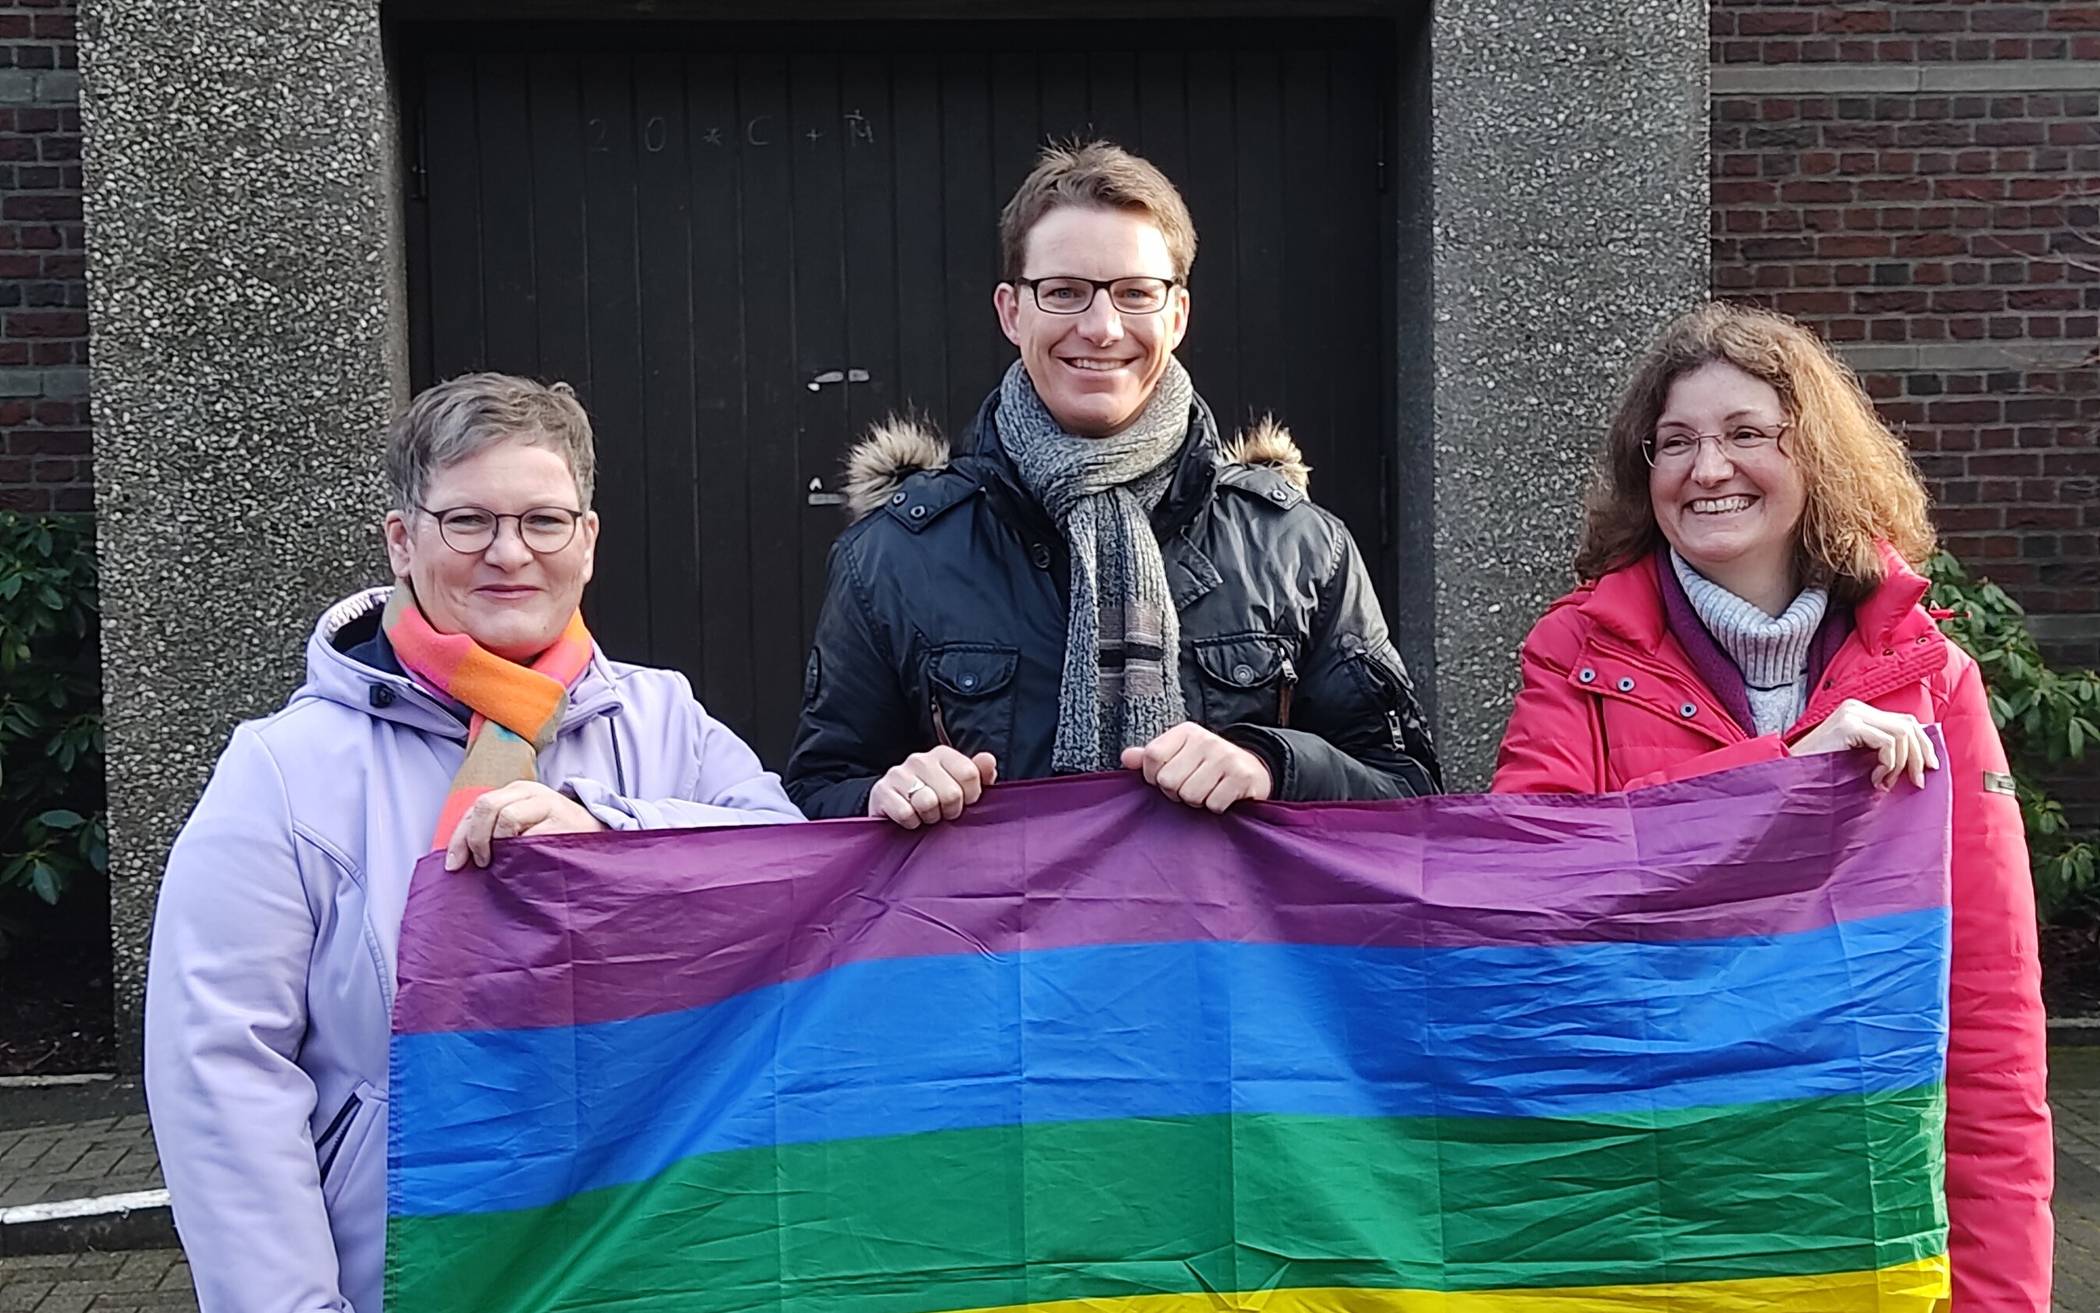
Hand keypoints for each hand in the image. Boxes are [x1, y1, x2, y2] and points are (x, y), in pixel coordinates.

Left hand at [443, 781, 604, 869]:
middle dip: (475, 838)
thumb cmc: (554, 835)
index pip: (476, 808)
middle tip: (481, 863)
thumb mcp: (523, 824)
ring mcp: (548, 804)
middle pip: (486, 806)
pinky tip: (523, 864)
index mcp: (516, 791)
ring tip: (504, 863)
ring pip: (506, 818)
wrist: (598, 835)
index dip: (459, 837)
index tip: (454, 864)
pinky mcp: (562, 821)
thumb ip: (495, 829)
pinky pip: (530, 839)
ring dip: (499, 845)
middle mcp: (530, 792)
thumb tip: (460, 855)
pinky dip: (520, 854)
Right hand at [868, 747, 998, 828]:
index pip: (969, 773)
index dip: (972, 796)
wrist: (893, 810)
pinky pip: (906, 814)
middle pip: (951, 793)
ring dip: (930, 817)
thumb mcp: (960, 786)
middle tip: (943, 812)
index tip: (965, 802)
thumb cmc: (934, 799)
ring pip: (928, 803)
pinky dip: (911, 823)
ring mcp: (898, 774)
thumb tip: (989, 760)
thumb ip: (979, 774)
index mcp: (942, 754)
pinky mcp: (881, 792)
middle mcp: (919, 759)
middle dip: (950, 810)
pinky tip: (910, 818)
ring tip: (926, 814)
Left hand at [1119, 722, 1272, 812]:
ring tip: (1206, 791)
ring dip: (1197, 802)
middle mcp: (1206, 740)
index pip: (1152, 756)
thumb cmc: (1207, 765)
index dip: (1153, 776)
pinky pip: (1213, 804)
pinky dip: (1216, 807)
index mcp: (1186, 732)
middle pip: (1168, 780)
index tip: (1165, 779)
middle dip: (1176, 793)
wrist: (1253, 769)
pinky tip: (1222, 795)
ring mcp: (1226, 757)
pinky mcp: (1241, 776)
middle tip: (1190, 787)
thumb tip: (1126, 758)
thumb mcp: (1179, 755)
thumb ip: (1151, 757)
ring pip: (1190, 795)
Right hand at [1790, 699, 1940, 791]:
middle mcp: (1856, 707)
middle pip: (1909, 724)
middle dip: (1920, 755)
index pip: (1905, 721)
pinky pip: (1888, 742)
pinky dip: (1889, 764)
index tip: (1927, 769)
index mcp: (1859, 713)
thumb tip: (1919, 759)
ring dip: (1902, 764)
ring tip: (1886, 783)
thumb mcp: (1858, 760)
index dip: (1923, 744)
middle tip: (1917, 781)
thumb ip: (1881, 751)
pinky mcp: (1848, 725)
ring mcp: (1852, 714)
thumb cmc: (1821, 774)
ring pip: (1902, 733)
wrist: (1789, 779)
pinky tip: (1875, 780)